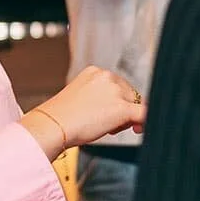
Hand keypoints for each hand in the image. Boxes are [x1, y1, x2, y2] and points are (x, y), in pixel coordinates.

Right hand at [22, 66, 145, 159]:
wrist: (54, 125)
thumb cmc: (62, 116)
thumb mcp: (81, 97)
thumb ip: (100, 97)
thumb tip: (120, 110)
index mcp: (95, 71)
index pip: (117, 85)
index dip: (117, 101)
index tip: (111, 115)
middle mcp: (107, 76)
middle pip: (129, 94)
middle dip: (124, 110)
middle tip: (109, 126)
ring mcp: (116, 91)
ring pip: (136, 104)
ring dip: (128, 118)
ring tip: (107, 129)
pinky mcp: (122, 108)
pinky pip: (144, 114)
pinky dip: (145, 122)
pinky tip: (140, 129)